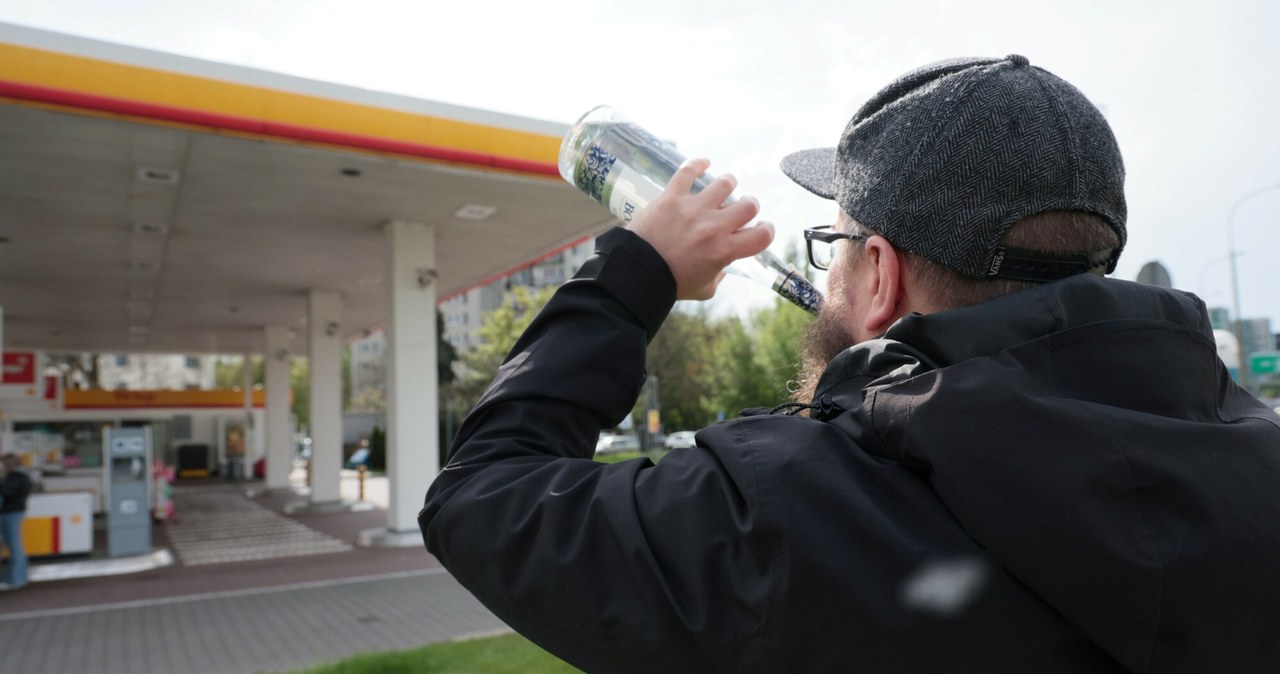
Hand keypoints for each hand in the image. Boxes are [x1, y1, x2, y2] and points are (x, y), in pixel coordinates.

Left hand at [625, 158, 774, 299]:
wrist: (637, 272)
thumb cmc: (670, 284)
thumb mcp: (704, 289)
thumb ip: (719, 275)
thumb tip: (723, 265)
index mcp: (724, 251)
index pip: (762, 235)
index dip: (766, 231)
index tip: (761, 229)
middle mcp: (714, 227)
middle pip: (749, 205)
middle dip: (749, 207)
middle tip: (740, 210)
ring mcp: (693, 209)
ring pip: (725, 184)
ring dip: (728, 184)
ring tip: (724, 187)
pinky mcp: (672, 197)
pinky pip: (688, 172)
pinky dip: (698, 164)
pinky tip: (704, 163)